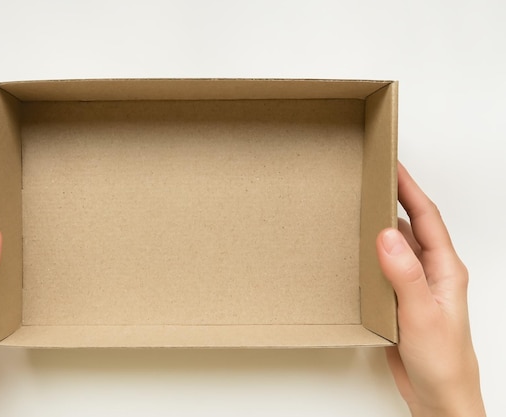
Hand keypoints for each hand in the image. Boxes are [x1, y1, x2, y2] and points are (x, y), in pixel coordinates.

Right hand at [376, 164, 484, 416]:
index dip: (409, 188)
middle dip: (394, 198)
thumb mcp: (423, 314)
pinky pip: (384, 269)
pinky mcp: (400, 301)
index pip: (425, 217)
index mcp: (445, 269)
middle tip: (371, 177)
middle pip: (412, 225)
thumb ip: (405, 274)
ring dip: (380, 226)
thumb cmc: (444, 362)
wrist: (440, 397)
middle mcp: (431, 273)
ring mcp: (415, 287)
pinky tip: (355, 253)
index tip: (392, 164)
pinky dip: (370, 255)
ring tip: (359, 207)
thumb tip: (386, 235)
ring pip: (396, 246)